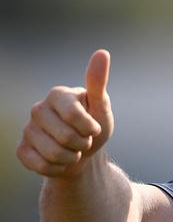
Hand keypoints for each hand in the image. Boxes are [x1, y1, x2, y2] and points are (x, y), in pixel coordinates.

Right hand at [16, 50, 113, 178]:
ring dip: (72, 158)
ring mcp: (28, 129)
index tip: (95, 128)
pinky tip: (62, 161)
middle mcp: (38, 109)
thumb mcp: (101, 106)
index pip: (74, 114)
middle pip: (64, 137)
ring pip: (53, 154)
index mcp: (58, 94)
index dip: (90, 127)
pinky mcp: (22, 149)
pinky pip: (41, 165)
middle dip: (82, 144)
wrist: (83, 153)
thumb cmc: (94, 125)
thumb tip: (102, 53)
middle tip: (85, 140)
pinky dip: (58, 168)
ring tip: (75, 150)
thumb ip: (98, 82)